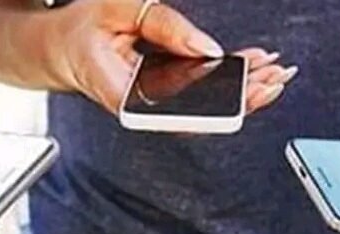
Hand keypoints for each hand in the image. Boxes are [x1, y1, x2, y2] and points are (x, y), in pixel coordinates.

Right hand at [31, 0, 294, 113]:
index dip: (212, 107)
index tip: (245, 92)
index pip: (173, 111)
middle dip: (242, 98)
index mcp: (120, 94)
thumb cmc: (84, 31)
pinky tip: (254, 73)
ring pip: (205, 113)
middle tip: (274, 77)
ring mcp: (153, 110)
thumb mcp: (118, 9)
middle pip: (199, 117)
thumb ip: (164, 26)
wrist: (65, 50)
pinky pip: (201, 101)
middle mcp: (140, 112)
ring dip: (242, 93)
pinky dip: (229, 86)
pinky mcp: (164, 102)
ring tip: (274, 74)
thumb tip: (208, 48)